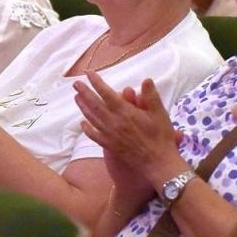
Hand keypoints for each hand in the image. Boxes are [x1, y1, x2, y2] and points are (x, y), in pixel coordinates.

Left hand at [73, 73, 182, 192]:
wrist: (157, 163)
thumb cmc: (161, 137)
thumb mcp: (160, 114)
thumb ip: (151, 96)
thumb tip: (146, 79)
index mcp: (125, 112)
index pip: (107, 93)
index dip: (96, 82)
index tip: (89, 73)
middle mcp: (114, 122)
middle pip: (94, 104)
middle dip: (84, 92)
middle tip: (75, 83)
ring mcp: (110, 135)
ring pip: (92, 118)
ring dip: (83, 106)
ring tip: (76, 98)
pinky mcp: (110, 146)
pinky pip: (94, 135)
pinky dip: (86, 128)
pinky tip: (82, 123)